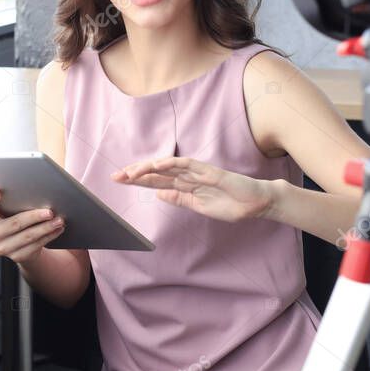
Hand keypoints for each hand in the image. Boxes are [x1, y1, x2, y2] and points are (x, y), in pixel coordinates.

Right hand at [0, 190, 64, 264]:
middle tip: (50, 211)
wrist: (21, 244)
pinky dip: (49, 236)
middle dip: (34, 217)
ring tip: (59, 220)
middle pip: (14, 223)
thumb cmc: (17, 218)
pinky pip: (35, 246)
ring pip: (28, 236)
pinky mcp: (16, 257)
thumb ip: (16, 202)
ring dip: (46, 228)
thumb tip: (38, 191)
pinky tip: (57, 229)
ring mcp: (3, 248)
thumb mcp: (12, 210)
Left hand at [111, 157, 277, 222]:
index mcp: (184, 185)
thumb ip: (179, 199)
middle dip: (135, 173)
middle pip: (156, 172)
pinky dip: (172, 163)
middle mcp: (187, 176)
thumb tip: (159, 194)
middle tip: (115, 176)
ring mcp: (197, 172)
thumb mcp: (198, 207)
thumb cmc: (229, 204)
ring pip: (167, 166)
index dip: (137, 180)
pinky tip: (158, 165)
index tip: (119, 180)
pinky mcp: (208, 171)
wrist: (254, 203)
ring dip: (148, 168)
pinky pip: (187, 165)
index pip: (155, 181)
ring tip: (130, 172)